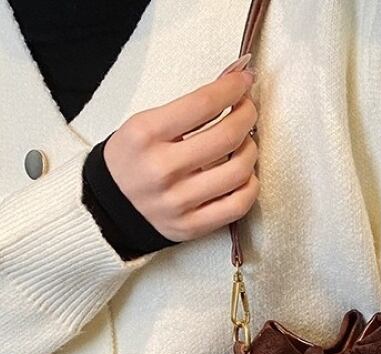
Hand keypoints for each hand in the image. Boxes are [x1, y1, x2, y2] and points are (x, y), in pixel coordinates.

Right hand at [104, 69, 258, 242]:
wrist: (110, 205)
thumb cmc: (134, 160)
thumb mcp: (144, 125)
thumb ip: (187, 109)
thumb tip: (232, 86)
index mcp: (145, 135)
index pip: (202, 104)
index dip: (232, 88)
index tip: (243, 81)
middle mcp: (161, 169)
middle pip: (226, 137)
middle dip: (247, 116)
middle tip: (248, 109)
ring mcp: (178, 201)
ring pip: (238, 171)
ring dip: (251, 151)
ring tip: (246, 143)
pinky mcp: (191, 226)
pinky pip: (238, 205)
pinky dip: (250, 186)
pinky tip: (245, 175)